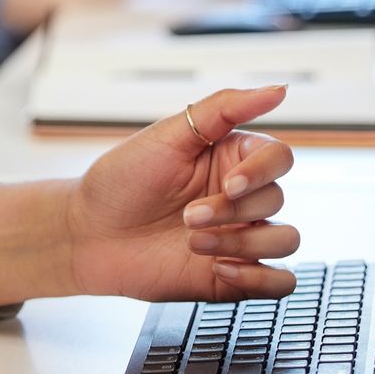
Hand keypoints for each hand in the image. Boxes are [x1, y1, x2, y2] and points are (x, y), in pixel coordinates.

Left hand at [66, 86, 302, 301]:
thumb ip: (225, 108)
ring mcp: (238, 238)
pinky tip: (221, 269)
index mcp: (231, 159)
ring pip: (285, 240)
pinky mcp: (232, 277)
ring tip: (194, 243)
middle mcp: (240, 198)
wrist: (89, 234)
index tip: (227, 184)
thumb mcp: (169, 134)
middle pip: (277, 199)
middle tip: (187, 216)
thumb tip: (278, 89)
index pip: (279, 158)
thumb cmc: (122, 181)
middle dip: (231, 211)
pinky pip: (278, 284)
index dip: (260, 172)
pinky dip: (259, 280)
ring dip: (243, 244)